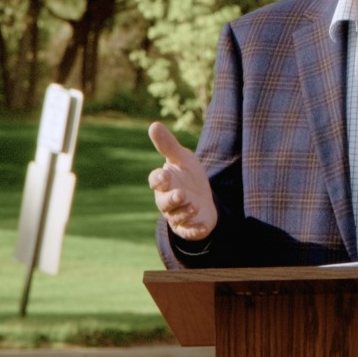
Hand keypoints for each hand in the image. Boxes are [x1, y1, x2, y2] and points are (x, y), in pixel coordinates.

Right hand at [148, 122, 217, 241]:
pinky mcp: (188, 228)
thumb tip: (153, 125)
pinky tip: (204, 226)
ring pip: (176, 216)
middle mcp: (166, 200)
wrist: (203, 199)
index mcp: (163, 183)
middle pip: (163, 202)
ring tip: (194, 205)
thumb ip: (168, 145)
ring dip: (185, 212)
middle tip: (180, 194)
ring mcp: (177, 215)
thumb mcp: (182, 159)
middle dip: (171, 199)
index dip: (159, 178)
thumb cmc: (188, 177)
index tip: (165, 174)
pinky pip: (189, 231)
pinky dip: (195, 230)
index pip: (156, 181)